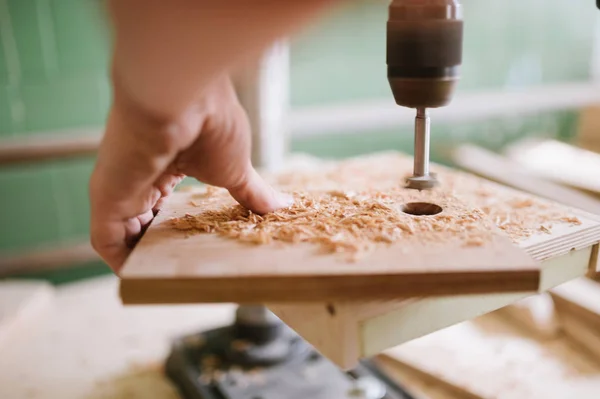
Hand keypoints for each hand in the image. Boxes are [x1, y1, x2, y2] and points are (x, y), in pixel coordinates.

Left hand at [89, 75, 291, 271]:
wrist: (184, 96)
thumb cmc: (211, 122)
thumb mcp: (236, 167)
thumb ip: (252, 192)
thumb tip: (281, 207)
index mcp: (167, 162)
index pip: (162, 198)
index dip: (172, 223)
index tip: (189, 244)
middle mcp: (139, 173)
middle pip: (141, 218)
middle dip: (157, 244)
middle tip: (177, 269)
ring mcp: (121, 185)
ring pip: (122, 232)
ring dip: (138, 257)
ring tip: (162, 278)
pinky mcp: (107, 197)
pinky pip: (105, 240)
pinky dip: (120, 261)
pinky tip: (136, 277)